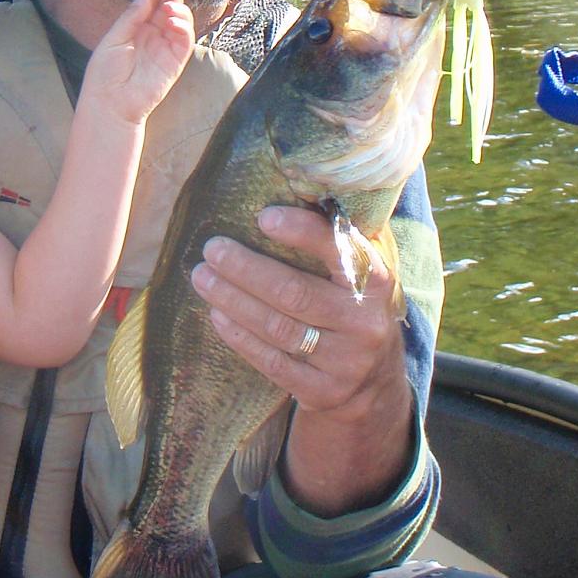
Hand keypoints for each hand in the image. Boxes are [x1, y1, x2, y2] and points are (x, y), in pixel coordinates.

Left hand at [83, 0, 192, 126]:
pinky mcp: (175, 63)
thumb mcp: (115, 36)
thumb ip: (133, 15)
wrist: (109, 103)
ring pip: (181, 22)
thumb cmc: (105, 73)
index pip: (151, 4)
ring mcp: (165, 49)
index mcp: (136, 30)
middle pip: (168, 9)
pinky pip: (185, 41)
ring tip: (168, 7)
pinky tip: (173, 21)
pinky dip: (183, 27)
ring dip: (178, 9)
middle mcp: (153, 37)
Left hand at [192, 206, 414, 512]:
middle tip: (212, 248)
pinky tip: (217, 315)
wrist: (374, 384)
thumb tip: (298, 187)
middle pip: (296, 293)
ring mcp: (344, 362)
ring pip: (278, 328)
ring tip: (202, 277)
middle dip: (247, 269)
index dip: (302, 233)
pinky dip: (240, 337)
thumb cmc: (354, 307)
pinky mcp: (321, 391)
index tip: (263, 217)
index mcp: (376, 282)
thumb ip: (340, 239)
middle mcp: (364, 322)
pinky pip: (272, 362)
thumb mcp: (362, 275)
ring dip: (233, 300)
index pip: (340, 252)